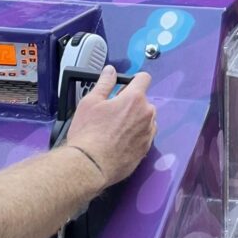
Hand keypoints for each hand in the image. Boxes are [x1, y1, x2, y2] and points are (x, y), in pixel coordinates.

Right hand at [66, 65, 155, 187]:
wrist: (90, 166)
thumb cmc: (88, 134)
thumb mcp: (90, 102)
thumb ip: (104, 83)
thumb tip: (110, 71)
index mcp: (135, 99)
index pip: (144, 78)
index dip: (134, 79)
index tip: (125, 86)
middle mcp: (147, 113)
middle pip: (143, 101)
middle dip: (131, 103)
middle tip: (112, 112)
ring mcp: (148, 132)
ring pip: (145, 119)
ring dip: (135, 120)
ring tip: (115, 130)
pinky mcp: (146, 148)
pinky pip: (145, 135)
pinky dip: (136, 135)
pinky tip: (120, 142)